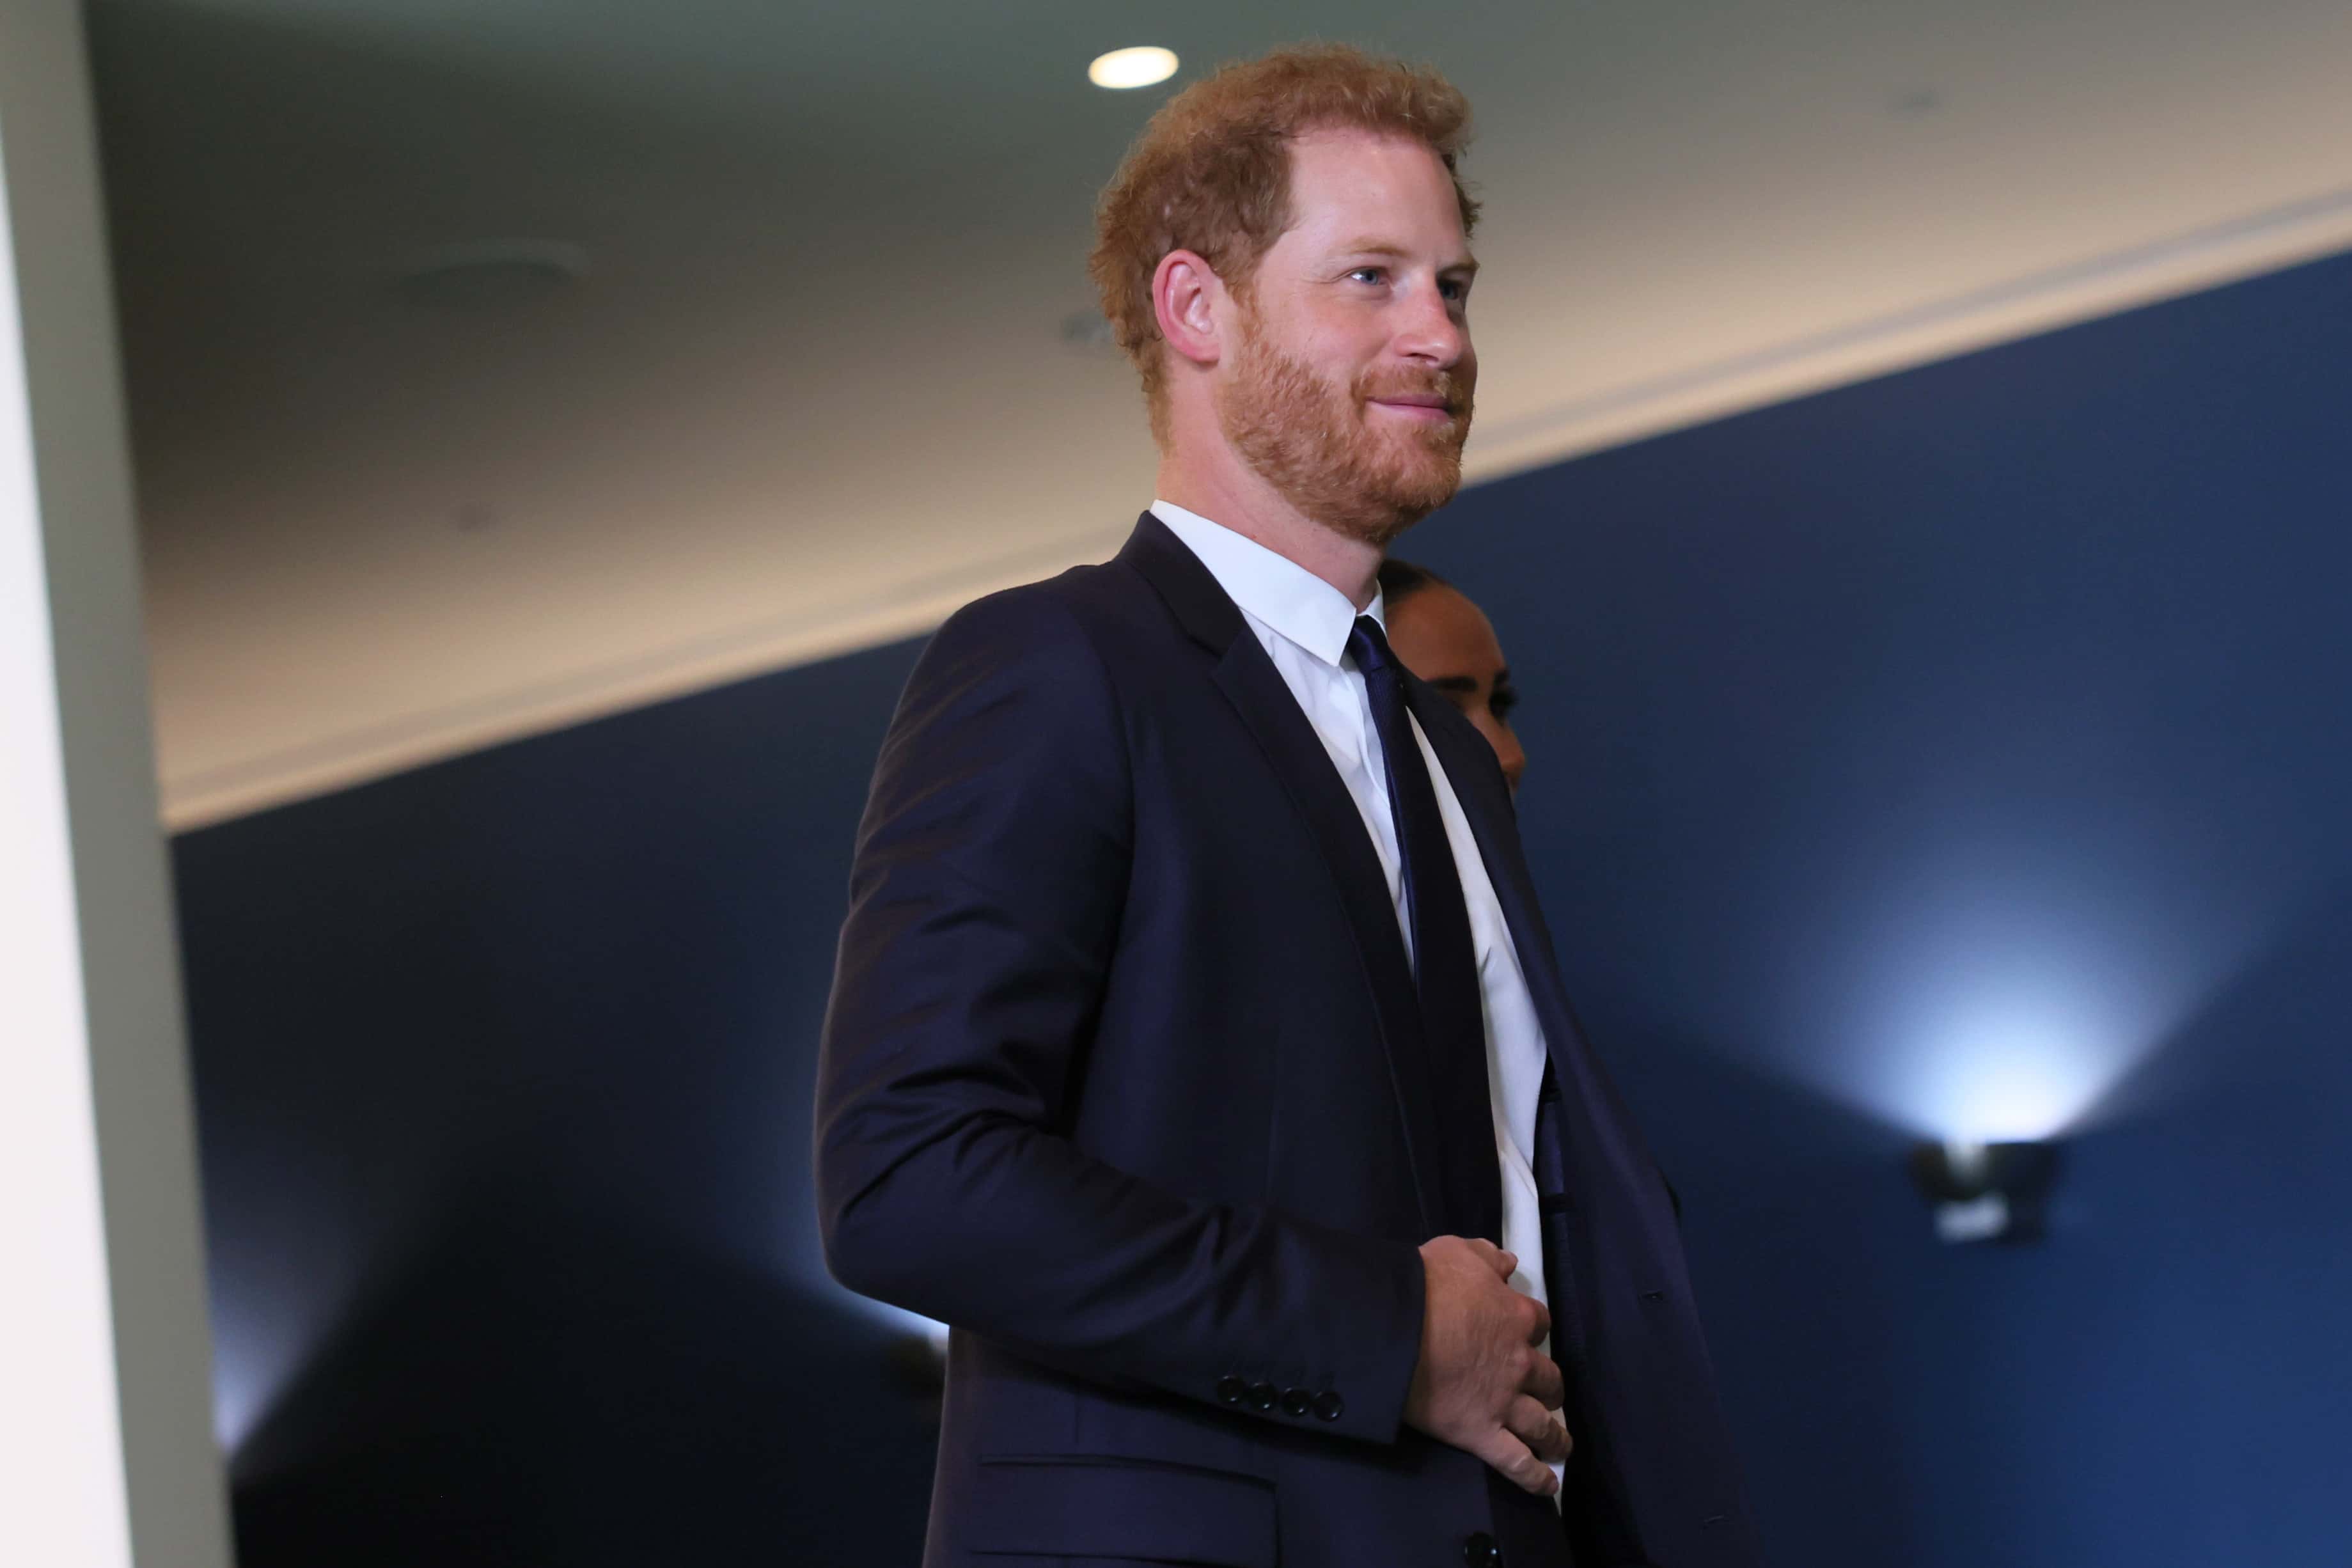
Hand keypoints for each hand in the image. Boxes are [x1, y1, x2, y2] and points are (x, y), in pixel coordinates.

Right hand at [1403, 1235, 1571, 1496]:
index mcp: (1516, 1316)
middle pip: (1549, 1377)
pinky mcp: (1482, 1433)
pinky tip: (1547, 1485)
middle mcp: (1519, 1362)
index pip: (1540, 1322)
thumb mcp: (1457, 1251)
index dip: (1533, 1329)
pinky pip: (1517, 1462)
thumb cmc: (1424, 1283)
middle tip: (1546, 1393)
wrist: (1395, 1325)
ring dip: (1555, 1436)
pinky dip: (1534, 1477)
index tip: (1526, 1334)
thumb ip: (1488, 1256)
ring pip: (1542, 1424)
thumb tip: (1509, 1262)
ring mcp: (1504, 1401)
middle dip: (1549, 1386)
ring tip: (1560, 1445)